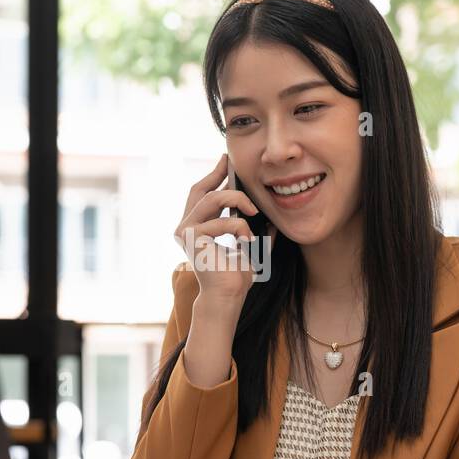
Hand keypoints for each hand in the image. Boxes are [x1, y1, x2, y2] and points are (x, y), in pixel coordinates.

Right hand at [174, 153, 276, 307]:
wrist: (228, 297)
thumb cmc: (236, 276)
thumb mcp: (249, 245)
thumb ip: (256, 228)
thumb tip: (272, 214)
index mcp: (195, 227)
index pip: (201, 194)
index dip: (213, 175)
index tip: (226, 161)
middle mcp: (185, 227)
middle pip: (199, 190)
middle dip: (217, 174)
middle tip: (232, 165)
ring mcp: (186, 232)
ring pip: (211, 199)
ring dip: (236, 201)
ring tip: (253, 211)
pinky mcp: (192, 239)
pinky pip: (220, 222)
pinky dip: (238, 227)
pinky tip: (248, 239)